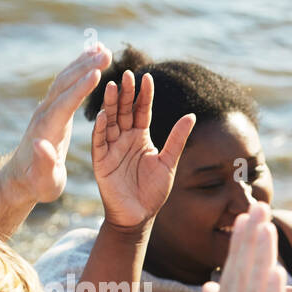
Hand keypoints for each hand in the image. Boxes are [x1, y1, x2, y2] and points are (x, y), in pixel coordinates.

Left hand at [4, 44, 112, 203]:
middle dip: (85, 67)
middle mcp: (46, 113)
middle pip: (66, 84)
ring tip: (103, 49)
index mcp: (47, 129)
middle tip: (107, 53)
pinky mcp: (54, 109)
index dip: (80, 88)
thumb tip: (39, 144)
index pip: (65, 103)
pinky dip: (80, 70)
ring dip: (84, 63)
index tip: (97, 73)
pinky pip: (68, 84)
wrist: (22, 178)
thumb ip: (43, 163)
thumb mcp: (43, 179)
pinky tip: (92, 62)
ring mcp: (49, 109)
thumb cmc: (38, 183)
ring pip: (66, 79)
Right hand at [92, 70, 195, 231]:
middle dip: (125, 93)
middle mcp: (124, 138)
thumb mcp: (168, 162)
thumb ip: (177, 139)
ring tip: (112, 86)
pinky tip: (104, 116)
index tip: (147, 77)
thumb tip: (191, 116)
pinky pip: (100, 142)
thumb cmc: (153, 191)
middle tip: (127, 74)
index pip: (142, 111)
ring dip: (110, 105)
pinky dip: (101, 129)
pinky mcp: (101, 161)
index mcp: (141, 137)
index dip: (144, 95)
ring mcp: (111, 148)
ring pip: (110, 121)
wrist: (138, 216)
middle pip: (124, 111)